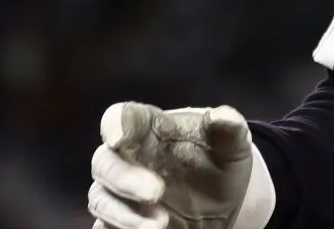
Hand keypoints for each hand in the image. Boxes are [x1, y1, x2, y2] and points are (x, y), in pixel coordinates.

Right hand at [89, 103, 270, 228]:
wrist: (217, 203)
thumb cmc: (218, 164)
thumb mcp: (233, 148)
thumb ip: (230, 129)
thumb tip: (222, 116)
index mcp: (150, 129)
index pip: (125, 118)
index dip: (116, 123)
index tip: (118, 137)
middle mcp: (127, 158)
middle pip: (104, 162)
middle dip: (125, 178)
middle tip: (157, 192)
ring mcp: (119, 192)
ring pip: (101, 199)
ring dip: (125, 214)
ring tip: (159, 226)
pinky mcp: (119, 222)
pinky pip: (104, 228)